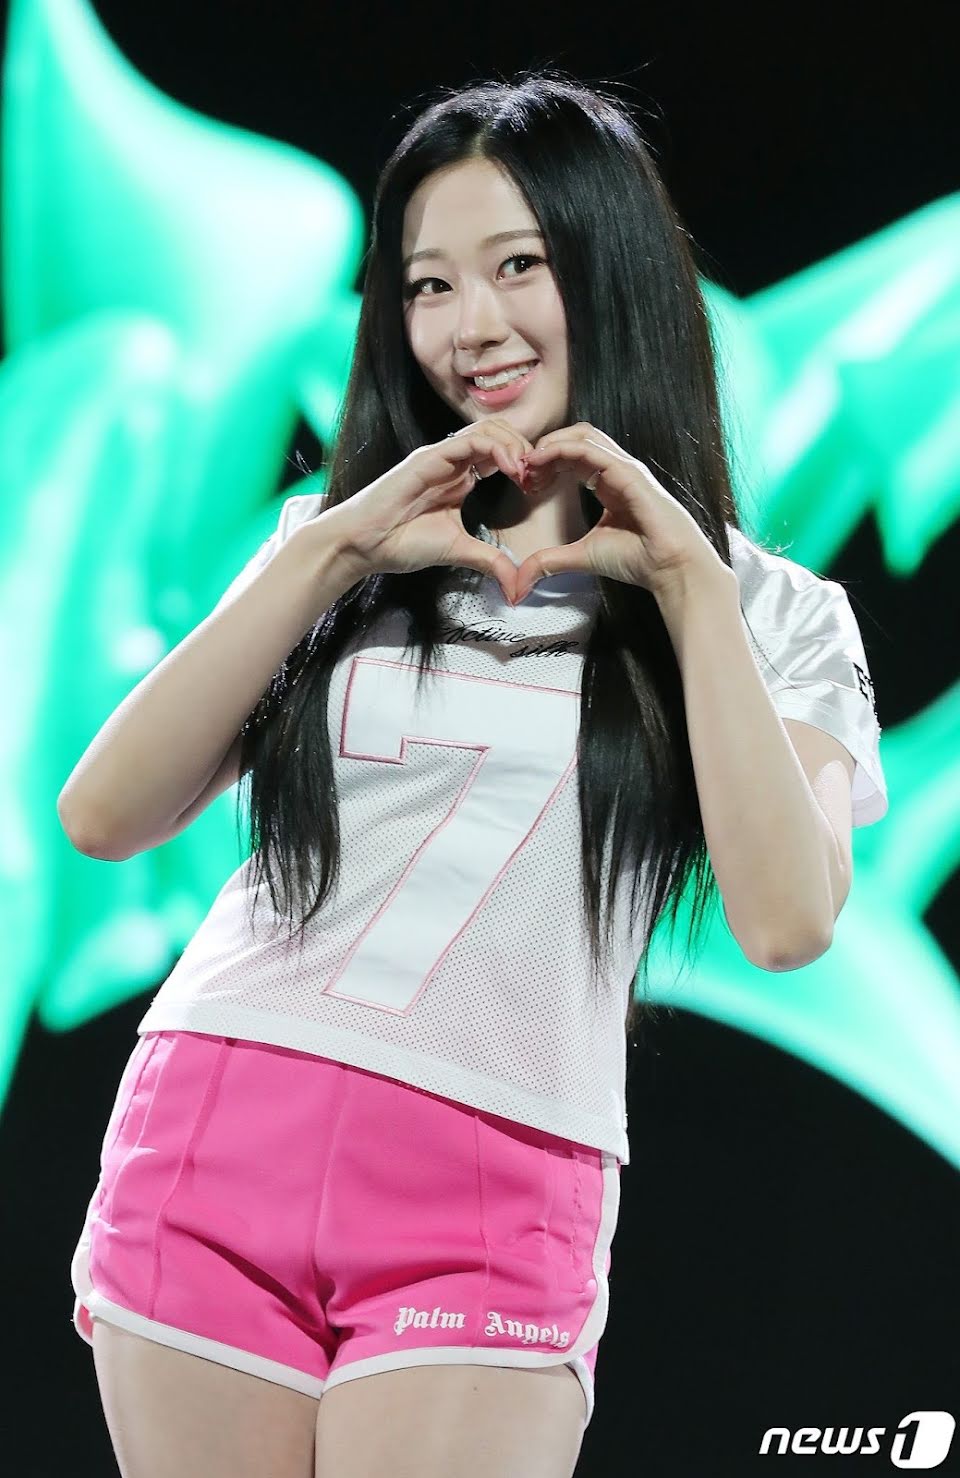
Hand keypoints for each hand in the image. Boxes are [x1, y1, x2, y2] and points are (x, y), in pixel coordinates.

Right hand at [322, 418, 532, 601]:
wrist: (364, 545)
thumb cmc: (401, 544)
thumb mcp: (459, 552)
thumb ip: (490, 562)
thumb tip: (517, 586)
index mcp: (460, 478)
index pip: (501, 454)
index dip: (525, 465)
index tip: (537, 489)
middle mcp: (452, 462)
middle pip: (500, 434)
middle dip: (525, 450)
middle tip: (537, 477)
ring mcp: (440, 456)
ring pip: (488, 430)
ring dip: (515, 446)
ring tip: (526, 472)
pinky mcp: (429, 458)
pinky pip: (470, 441)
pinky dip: (496, 448)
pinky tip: (511, 468)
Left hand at [513, 424, 727, 601]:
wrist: (670, 568)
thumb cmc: (638, 560)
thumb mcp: (582, 558)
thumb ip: (551, 561)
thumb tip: (520, 580)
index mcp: (608, 483)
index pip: (573, 456)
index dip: (545, 462)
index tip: (525, 482)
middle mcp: (617, 470)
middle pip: (575, 437)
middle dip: (544, 448)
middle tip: (522, 470)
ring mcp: (624, 467)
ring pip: (582, 435)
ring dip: (550, 444)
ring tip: (529, 463)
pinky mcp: (628, 472)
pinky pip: (590, 448)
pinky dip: (562, 449)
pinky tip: (541, 460)